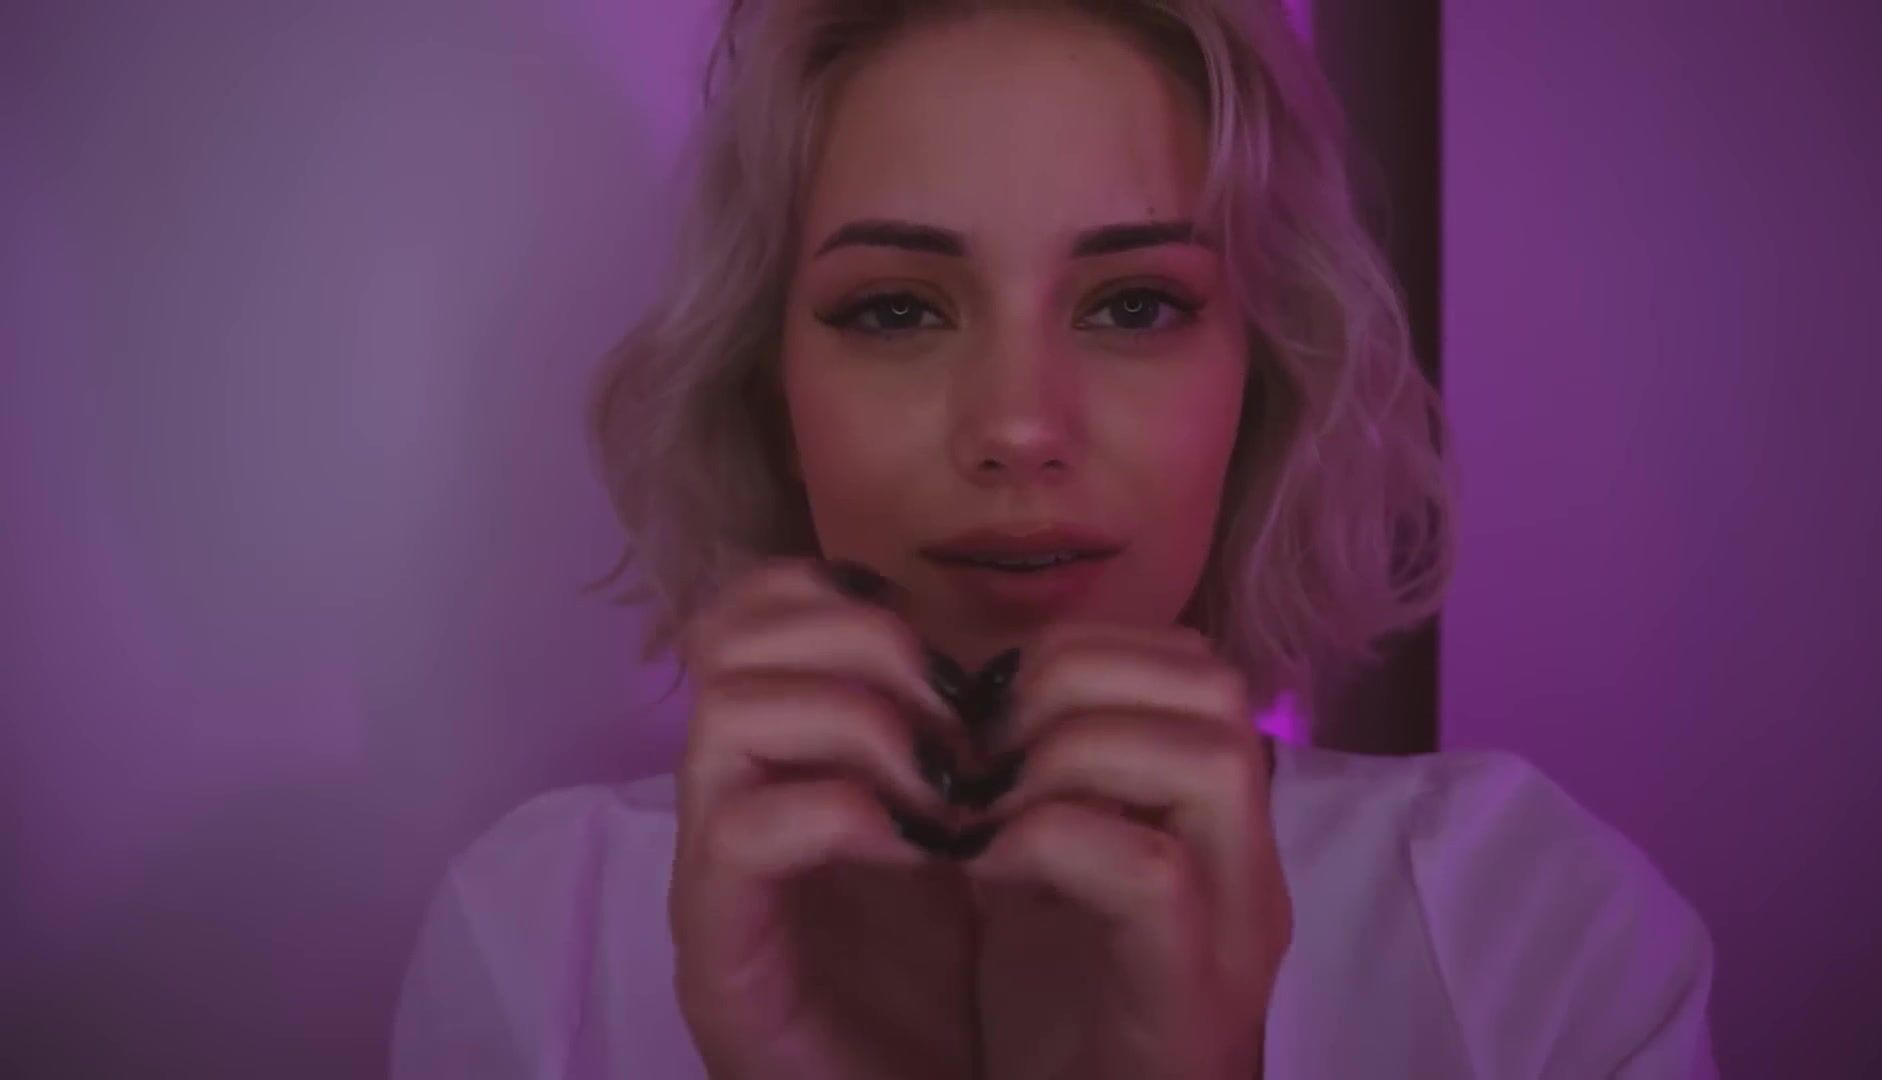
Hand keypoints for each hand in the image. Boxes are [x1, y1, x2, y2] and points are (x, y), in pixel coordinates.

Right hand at [668, 559, 980, 1079]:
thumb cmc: (954, 980)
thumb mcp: (960, 825)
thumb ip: (947, 738)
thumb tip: (997, 651)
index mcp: (777, 757)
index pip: (751, 605)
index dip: (841, 597)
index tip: (943, 657)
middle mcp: (722, 800)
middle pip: (730, 633)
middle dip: (865, 648)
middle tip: (959, 727)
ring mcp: (708, 878)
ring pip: (728, 711)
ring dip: (859, 724)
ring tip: (944, 791)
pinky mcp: (719, 957)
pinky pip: (742, 831)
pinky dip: (843, 815)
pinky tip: (921, 850)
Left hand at [964, 622, 1292, 1079]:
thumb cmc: (1046, 1033)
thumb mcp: (1037, 883)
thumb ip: (1035, 790)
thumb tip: (963, 698)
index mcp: (1210, 826)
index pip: (1188, 663)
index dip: (1080, 651)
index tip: (984, 705)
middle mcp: (1246, 866)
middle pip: (1211, 685)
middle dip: (1072, 680)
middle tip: (981, 744)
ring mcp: (1233, 932)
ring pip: (1205, 756)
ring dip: (1068, 752)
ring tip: (985, 804)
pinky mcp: (1193, 1000)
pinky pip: (1153, 870)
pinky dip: (1053, 842)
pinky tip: (985, 870)